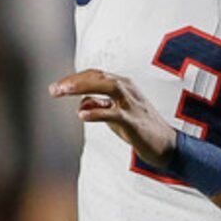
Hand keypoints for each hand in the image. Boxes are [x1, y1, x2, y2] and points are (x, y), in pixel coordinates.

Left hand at [52, 69, 177, 167]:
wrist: (166, 146)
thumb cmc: (139, 128)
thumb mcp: (115, 115)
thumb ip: (99, 106)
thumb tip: (81, 103)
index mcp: (123, 85)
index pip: (95, 75)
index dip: (74, 79)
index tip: (55, 88)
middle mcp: (128, 89)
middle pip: (99, 76)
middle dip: (75, 80)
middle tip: (54, 89)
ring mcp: (133, 104)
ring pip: (109, 87)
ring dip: (83, 87)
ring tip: (62, 91)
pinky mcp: (135, 122)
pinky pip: (115, 114)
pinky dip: (97, 113)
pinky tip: (81, 115)